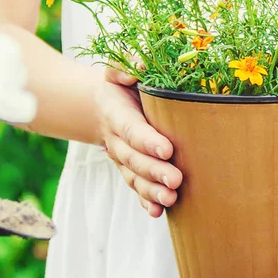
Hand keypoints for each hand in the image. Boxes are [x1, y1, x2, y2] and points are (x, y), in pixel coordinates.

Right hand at [96, 65, 182, 216]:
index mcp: (117, 114)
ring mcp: (122, 159)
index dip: (147, 141)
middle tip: (176, 180)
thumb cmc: (122, 85)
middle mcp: (117, 141)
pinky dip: (145, 201)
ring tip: (171, 199)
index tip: (167, 149)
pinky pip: (135, 189)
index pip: (132, 129)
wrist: (102, 106)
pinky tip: (157, 212)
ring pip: (134, 178)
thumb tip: (139, 67)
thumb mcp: (119, 69)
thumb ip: (125, 66)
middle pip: (134, 159)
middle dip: (154, 171)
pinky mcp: (130, 171)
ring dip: (152, 191)